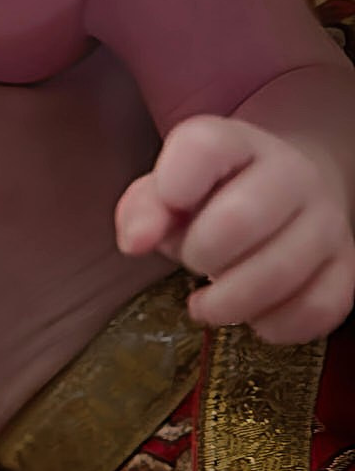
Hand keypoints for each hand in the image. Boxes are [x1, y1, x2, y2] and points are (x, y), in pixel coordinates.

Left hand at [117, 115, 354, 342]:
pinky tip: (254, 317)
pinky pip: (318, 308)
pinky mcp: (346, 266)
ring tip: (208, 302)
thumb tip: (136, 243)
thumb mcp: (167, 190)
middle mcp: (292, 175)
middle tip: (191, 260)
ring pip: (282, 272)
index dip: (175, 181)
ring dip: (230, 302)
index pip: (206, 147)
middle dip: (199, 252)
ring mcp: (327, 221)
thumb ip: (142, 210)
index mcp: (236, 144)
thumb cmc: (212, 196)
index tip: (170, 203)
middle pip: (241, 217)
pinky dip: (276, 326)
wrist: (289, 193)